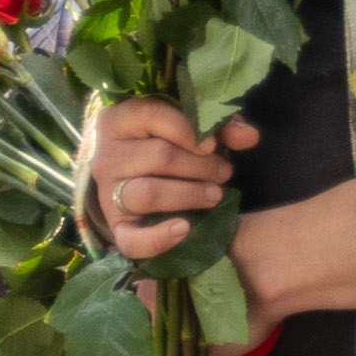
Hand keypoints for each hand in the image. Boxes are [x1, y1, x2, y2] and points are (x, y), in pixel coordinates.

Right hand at [87, 98, 249, 260]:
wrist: (136, 180)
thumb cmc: (166, 145)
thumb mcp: (186, 127)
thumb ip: (219, 127)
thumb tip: (249, 135)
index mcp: (118, 120)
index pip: (152, 115)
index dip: (189, 130)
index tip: (213, 144)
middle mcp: (105, 156)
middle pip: (158, 157)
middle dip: (200, 166)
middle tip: (224, 172)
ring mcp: (107, 194)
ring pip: (149, 193)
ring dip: (190, 195)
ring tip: (215, 195)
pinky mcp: (117, 228)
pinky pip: (132, 240)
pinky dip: (159, 238)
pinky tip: (185, 228)